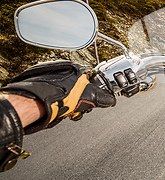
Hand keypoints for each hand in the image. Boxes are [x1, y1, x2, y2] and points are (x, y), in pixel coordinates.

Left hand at [0, 60, 115, 133]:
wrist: (39, 99)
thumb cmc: (62, 95)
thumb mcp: (90, 98)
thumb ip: (103, 98)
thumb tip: (110, 100)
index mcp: (79, 68)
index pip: (93, 76)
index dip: (97, 89)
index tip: (97, 98)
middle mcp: (66, 69)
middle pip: (81, 85)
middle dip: (83, 98)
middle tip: (82, 107)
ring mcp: (54, 76)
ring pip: (69, 91)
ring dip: (72, 102)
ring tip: (70, 111)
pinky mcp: (43, 82)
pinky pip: (56, 93)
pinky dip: (60, 101)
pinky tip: (60, 109)